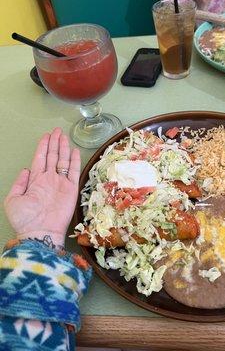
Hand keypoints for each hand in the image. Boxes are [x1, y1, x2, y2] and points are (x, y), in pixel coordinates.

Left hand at [4, 128, 80, 246]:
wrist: (40, 232)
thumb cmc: (25, 219)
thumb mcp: (12, 200)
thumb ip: (19, 183)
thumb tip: (25, 170)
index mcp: (35, 180)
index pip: (40, 158)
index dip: (43, 146)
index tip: (46, 136)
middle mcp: (49, 179)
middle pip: (52, 156)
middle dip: (54, 143)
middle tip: (57, 131)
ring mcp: (60, 183)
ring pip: (63, 160)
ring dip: (64, 148)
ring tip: (64, 136)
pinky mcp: (71, 189)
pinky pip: (73, 171)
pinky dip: (75, 161)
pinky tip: (75, 151)